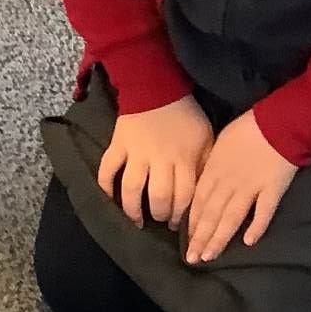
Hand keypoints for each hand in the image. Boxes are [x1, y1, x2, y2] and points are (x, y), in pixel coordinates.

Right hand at [98, 97, 212, 228]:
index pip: (184, 195)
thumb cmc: (186, 117)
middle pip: (159, 195)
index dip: (181, 214)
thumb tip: (201, 193)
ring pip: (131, 187)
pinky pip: (107, 169)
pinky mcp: (117, 144)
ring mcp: (136, 152)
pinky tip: (109, 199)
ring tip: (136, 220)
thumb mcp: (206, 138)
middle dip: (160, 214)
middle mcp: (159, 158)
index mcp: (184, 158)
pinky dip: (105, 185)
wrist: (157, 87)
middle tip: (159, 220)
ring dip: (133, 209)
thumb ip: (203, 165)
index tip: (178, 224)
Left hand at [186, 111, 296, 264]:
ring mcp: (252, 186)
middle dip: (200, 237)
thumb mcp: (220, 143)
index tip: (186, 241)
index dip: (192, 223)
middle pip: (212, 214)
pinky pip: (264, 211)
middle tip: (192, 258)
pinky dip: (256, 226)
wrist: (279, 120)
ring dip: (220, 238)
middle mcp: (229, 181)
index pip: (199, 202)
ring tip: (210, 256)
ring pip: (232, 217)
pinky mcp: (273, 188)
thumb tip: (203, 186)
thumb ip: (211, 166)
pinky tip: (248, 242)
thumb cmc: (249, 128)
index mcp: (215, 169)